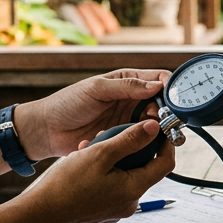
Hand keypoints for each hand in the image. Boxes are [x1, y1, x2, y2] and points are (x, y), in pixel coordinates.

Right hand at [9, 120, 175, 222]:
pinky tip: (84, 165)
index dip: (166, 143)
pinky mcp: (103, 213)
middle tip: (113, 135)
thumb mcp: (99, 154)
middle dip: (132, 149)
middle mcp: (129, 203)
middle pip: (144, 169)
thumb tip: (153, 128)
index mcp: (133, 189)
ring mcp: (116, 210)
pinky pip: (112, 187)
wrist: (39, 215)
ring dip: (114, 160)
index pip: (165, 163)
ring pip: (125, 177)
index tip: (160, 128)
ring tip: (91, 148)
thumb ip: (129, 140)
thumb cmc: (65, 186)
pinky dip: (104, 173)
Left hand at [14, 69, 169, 159]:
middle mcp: (131, 100)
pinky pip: (140, 140)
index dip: (170, 87)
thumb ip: (127, 87)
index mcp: (128, 81)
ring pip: (153, 123)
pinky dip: (140, 141)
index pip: (158, 80)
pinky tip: (134, 143)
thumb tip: (156, 85)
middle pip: (161, 104)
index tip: (174, 99)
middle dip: (164, 112)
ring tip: (146, 132)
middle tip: (158, 120)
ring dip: (153, 129)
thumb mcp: (97, 89)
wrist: (47, 130)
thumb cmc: (67, 103)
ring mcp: (128, 119)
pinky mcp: (123, 138)